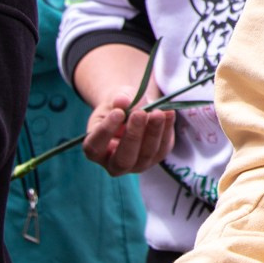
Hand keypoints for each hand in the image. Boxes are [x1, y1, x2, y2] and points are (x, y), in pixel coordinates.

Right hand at [76, 44, 176, 175]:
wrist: (134, 110)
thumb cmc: (118, 106)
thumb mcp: (116, 98)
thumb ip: (119, 99)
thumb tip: (123, 100)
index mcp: (95, 150)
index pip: (95, 147)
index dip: (106, 131)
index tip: (117, 112)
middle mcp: (114, 164)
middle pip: (123, 159)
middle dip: (133, 136)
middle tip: (140, 114)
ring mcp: (137, 164)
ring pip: (146, 154)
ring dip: (153, 132)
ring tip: (158, 112)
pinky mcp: (157, 156)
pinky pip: (163, 147)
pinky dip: (167, 129)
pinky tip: (168, 113)